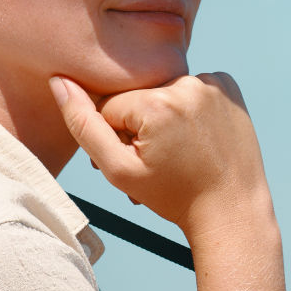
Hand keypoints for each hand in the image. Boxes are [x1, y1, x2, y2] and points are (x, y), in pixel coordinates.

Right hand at [50, 72, 270, 238]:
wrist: (231, 209)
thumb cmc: (173, 196)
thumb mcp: (118, 170)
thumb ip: (83, 125)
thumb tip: (59, 81)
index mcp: (156, 102)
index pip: (109, 107)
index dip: (117, 138)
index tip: (141, 161)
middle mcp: (187, 83)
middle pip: (138, 97)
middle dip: (140, 126)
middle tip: (160, 160)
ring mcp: (213, 83)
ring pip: (164, 91)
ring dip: (165, 116)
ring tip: (180, 150)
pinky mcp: (229, 85)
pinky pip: (192, 88)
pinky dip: (190, 108)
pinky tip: (199, 136)